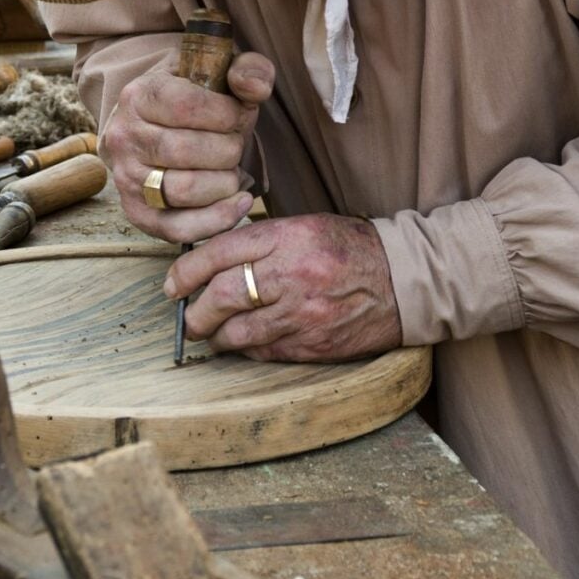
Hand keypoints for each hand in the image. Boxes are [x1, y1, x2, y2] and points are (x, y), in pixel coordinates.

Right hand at [99, 52, 274, 243]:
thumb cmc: (194, 102)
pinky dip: (217, 219)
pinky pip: (179, 228)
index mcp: (139, 95)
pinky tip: (239, 201)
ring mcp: (127, 179)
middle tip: (234, 145)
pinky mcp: (139, 214)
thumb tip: (256, 88)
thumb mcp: (219, 73)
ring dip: (225, 183)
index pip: (188, 106)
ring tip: (231, 171)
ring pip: (185, 190)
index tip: (237, 115)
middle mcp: (125, 137)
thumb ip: (248, 70)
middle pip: (188, 150)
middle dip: (228, 150)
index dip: (227, 114)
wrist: (154, 128)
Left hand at [164, 214, 402, 361]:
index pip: (219, 253)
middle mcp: (292, 274)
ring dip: (216, 336)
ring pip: (236, 332)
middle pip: (221, 296)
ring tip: (212, 333)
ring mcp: (302, 314)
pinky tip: (245, 342)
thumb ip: (260, 241)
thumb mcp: (305, 227)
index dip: (186, 271)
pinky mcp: (312, 344)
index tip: (173, 284)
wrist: (405, 281)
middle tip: (188, 317)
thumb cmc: (349, 249)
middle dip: (195, 311)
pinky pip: (262, 351)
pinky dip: (246, 349)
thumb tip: (210, 259)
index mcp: (288, 237)